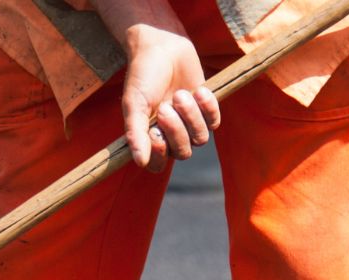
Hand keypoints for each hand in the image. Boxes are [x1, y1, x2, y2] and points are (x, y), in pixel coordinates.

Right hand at [97, 2, 221, 170]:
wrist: (162, 46)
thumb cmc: (143, 75)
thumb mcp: (134, 104)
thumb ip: (135, 133)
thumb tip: (138, 162)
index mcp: (149, 137)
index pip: (157, 165)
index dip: (159, 155)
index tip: (154, 134)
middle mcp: (170, 135)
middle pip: (182, 153)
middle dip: (176, 130)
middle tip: (165, 106)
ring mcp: (189, 123)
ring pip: (200, 139)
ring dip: (191, 115)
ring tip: (180, 93)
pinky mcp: (206, 110)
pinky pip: (214, 122)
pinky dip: (208, 106)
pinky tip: (199, 90)